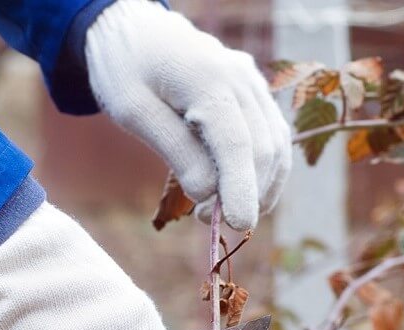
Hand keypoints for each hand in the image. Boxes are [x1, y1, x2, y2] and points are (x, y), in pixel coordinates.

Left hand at [85, 0, 291, 230]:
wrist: (135, 30)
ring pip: (277, 145)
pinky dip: (266, 170)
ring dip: (261, 186)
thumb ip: (174, 150)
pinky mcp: (256, 93)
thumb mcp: (132, 110)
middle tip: (210, 220)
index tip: (239, 226)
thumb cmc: (126, 69)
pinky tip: (247, 192)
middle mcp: (241, 79)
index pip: (238, 144)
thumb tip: (208, 195)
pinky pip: (274, 137)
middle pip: (264, 148)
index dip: (242, 189)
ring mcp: (254, 84)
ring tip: (228, 211)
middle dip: (246, 193)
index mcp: (208, 79)